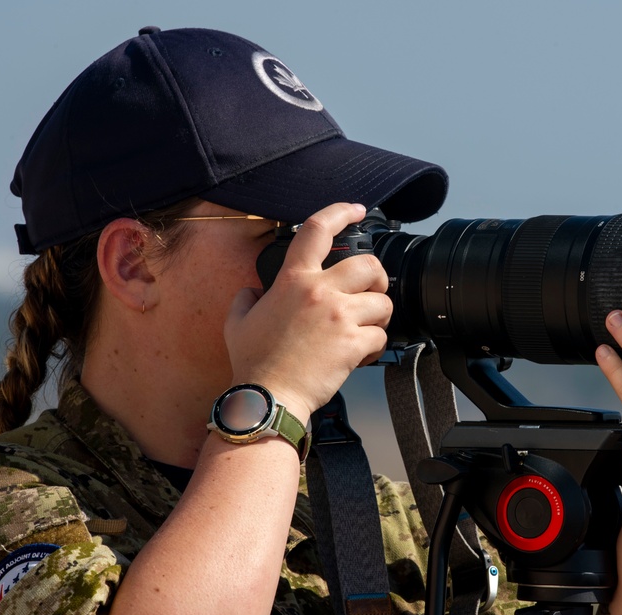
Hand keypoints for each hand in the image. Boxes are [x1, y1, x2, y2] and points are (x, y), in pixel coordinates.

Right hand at [223, 203, 391, 418]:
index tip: (356, 210)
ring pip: (383, 302)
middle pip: (369, 264)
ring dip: (379, 317)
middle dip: (378, 278)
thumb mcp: (238, 322)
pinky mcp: (353, 343)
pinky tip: (359, 356)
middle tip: (370, 293)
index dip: (341, 212)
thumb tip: (254, 291)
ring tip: (363, 331)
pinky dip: (375, 347)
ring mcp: (338, 316)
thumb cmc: (254, 363)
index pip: (317, 229)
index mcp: (292, 280)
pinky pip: (381, 336)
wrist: (267, 397)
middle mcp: (319, 291)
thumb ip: (247, 298)